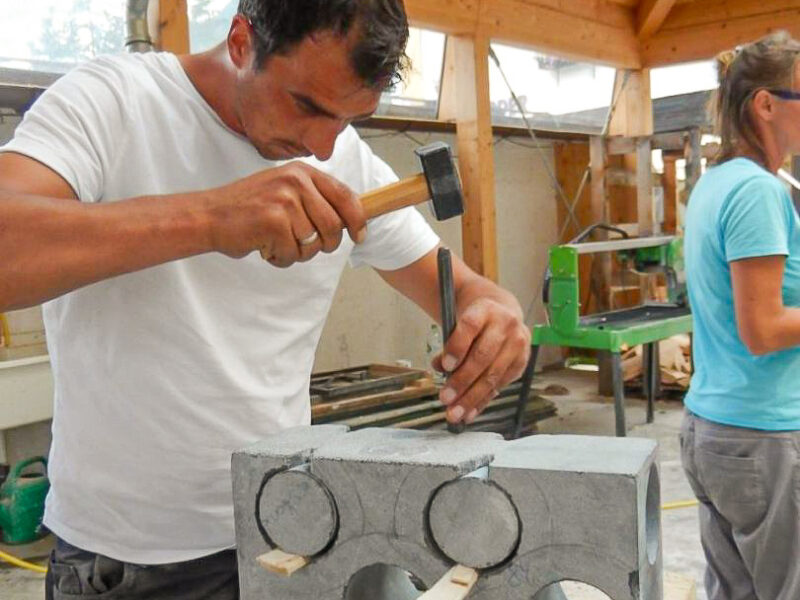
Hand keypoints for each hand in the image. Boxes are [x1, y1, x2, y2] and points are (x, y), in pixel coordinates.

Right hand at [205, 162, 365, 266]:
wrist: (208, 215)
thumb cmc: (247, 209)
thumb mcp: (283, 190)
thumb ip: (314, 199)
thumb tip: (350, 219)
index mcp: (302, 172)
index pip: (346, 196)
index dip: (358, 219)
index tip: (360, 235)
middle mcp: (296, 181)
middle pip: (334, 226)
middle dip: (325, 245)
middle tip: (305, 247)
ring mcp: (284, 200)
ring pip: (313, 244)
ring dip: (297, 253)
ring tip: (276, 243)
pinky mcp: (274, 221)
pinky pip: (293, 253)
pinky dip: (279, 258)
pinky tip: (264, 247)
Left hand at [432, 298, 530, 423]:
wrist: (502, 312)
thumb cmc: (475, 321)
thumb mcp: (459, 322)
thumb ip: (448, 342)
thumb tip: (439, 367)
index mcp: (485, 309)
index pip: (470, 326)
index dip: (457, 347)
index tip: (444, 366)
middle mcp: (505, 324)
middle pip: (482, 356)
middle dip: (462, 381)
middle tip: (445, 398)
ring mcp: (517, 343)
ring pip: (493, 374)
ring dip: (472, 397)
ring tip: (455, 413)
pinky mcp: (522, 361)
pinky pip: (500, 384)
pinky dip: (483, 400)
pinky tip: (470, 411)